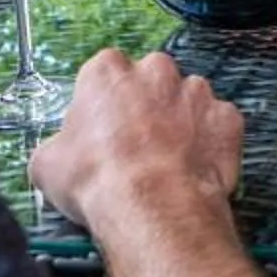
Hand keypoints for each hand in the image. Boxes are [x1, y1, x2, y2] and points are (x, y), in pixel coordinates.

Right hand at [30, 49, 244, 232]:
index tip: (103, 130)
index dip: (104, 104)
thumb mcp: (47, 164)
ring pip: (189, 100)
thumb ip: (59, 145)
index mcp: (107, 70)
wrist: (153, 207)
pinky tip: (197, 168)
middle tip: (138, 145)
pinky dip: (212, 142)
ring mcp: (198, 91)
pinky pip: (219, 125)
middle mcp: (156, 70)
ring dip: (181, 122)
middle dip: (147, 105)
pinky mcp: (229, 118)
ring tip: (170, 161)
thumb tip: (61, 154)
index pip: (104, 75)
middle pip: (151, 80)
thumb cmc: (94, 180)